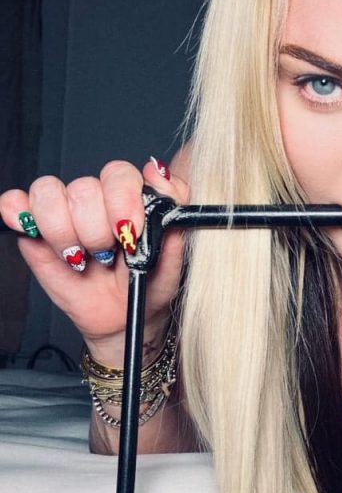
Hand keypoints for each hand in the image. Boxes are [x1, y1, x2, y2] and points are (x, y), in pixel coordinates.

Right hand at [0, 154, 188, 362]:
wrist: (126, 318)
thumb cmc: (150, 284)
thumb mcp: (175, 256)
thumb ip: (174, 216)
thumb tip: (159, 177)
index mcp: (132, 196)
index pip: (119, 174)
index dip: (122, 200)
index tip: (131, 232)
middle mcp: (97, 198)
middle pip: (83, 187)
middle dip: (95, 229)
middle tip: (107, 255)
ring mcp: (64, 211)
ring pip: (48, 192)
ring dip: (64, 231)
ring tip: (80, 257)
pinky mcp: (35, 229)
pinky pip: (15, 203)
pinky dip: (18, 212)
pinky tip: (32, 231)